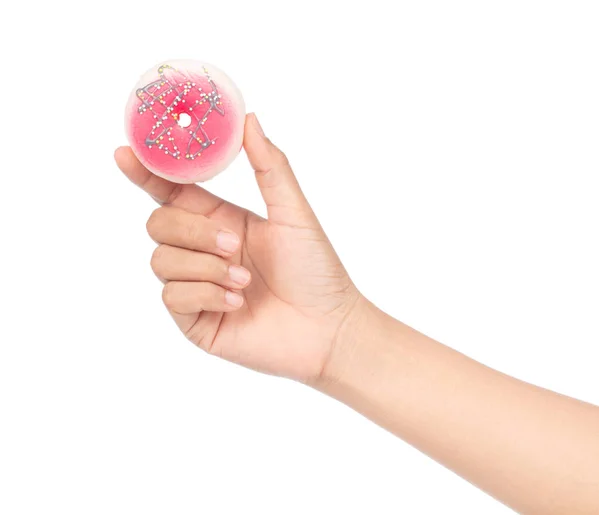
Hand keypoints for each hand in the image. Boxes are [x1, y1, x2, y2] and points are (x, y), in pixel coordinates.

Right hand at [114, 114, 362, 383]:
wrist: (327, 328)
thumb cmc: (316, 270)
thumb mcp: (294, 212)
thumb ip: (270, 167)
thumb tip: (249, 119)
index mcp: (220, 219)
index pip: (171, 191)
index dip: (146, 172)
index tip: (126, 152)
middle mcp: (203, 249)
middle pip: (158, 223)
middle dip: (193, 231)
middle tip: (234, 245)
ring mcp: (196, 284)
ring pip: (161, 260)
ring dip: (206, 267)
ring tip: (245, 281)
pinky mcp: (194, 318)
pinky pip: (174, 297)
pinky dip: (207, 295)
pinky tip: (238, 303)